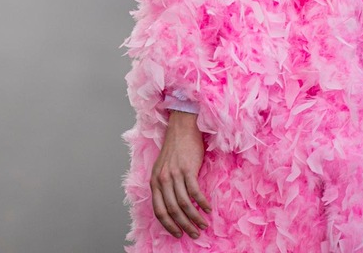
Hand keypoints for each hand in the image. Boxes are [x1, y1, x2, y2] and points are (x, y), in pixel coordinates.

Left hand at [151, 110, 211, 238]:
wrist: (182, 126)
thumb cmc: (175, 148)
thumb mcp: (163, 168)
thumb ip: (165, 185)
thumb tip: (173, 207)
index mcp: (154, 181)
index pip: (158, 210)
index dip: (168, 225)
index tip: (177, 234)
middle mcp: (162, 179)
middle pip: (172, 210)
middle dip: (184, 226)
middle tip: (194, 234)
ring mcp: (174, 174)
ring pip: (184, 204)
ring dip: (195, 218)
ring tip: (203, 225)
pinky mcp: (188, 169)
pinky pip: (195, 193)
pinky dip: (202, 204)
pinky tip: (208, 209)